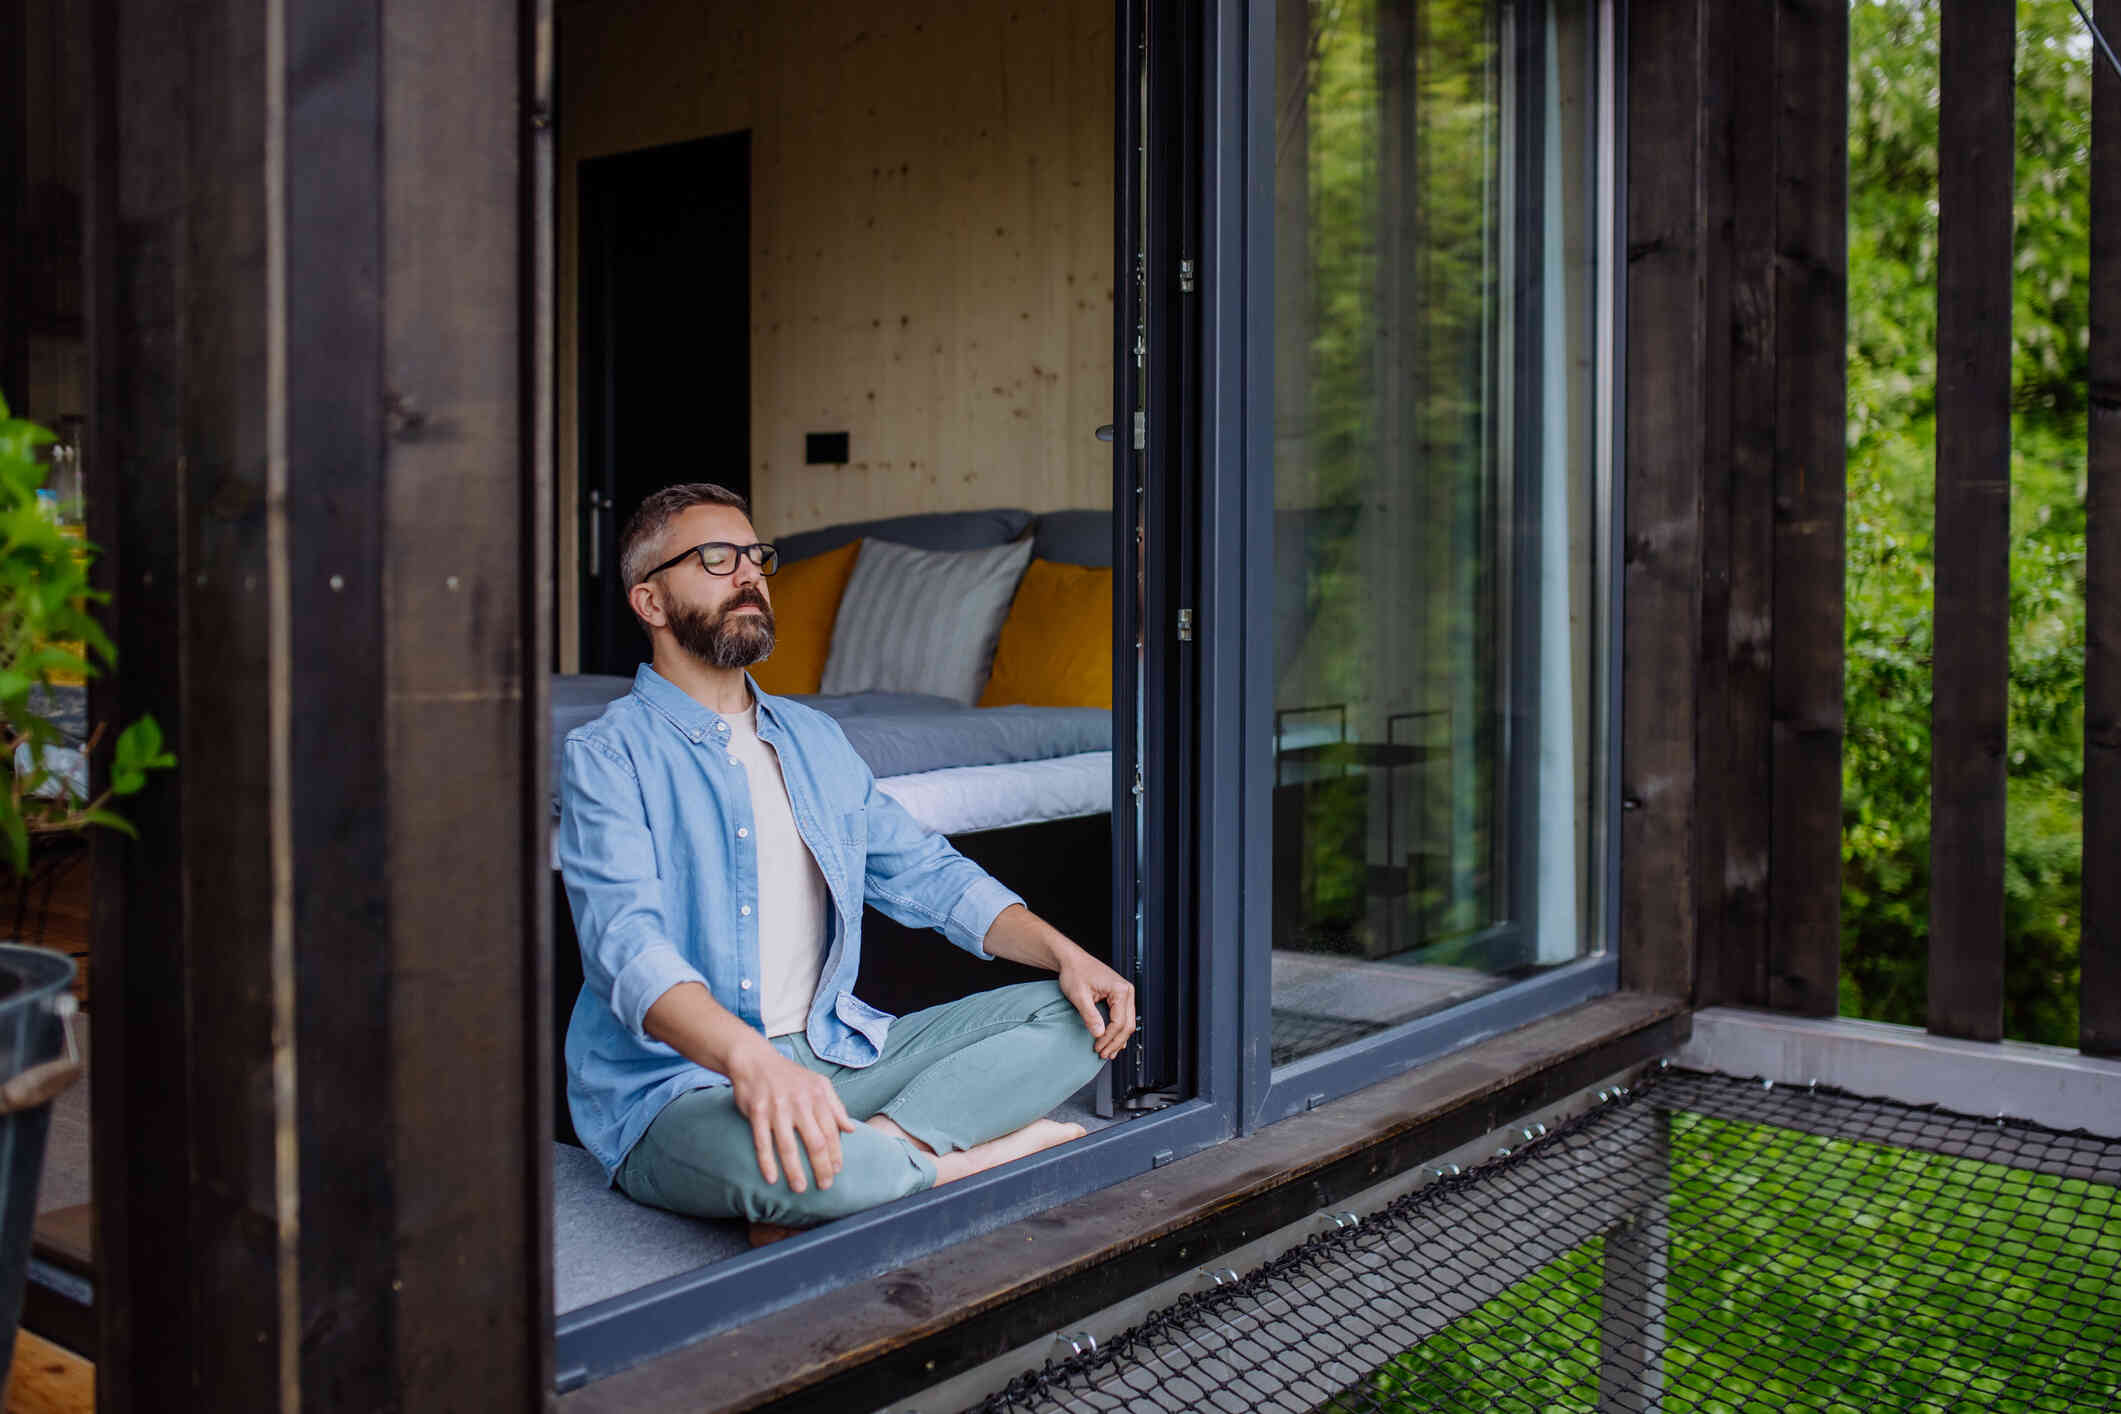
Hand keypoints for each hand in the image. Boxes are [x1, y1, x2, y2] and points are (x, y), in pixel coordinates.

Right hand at [723, 1040, 857, 1192]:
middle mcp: (799, 1103)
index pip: (831, 1131)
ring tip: (799, 1188)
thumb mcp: (818, 1084)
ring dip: (794, 1171)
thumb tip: (850, 1129)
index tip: (836, 1170)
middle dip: (821, 1167)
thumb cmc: (790, 1076)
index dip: (835, 1153)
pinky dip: (767, 1162)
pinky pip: (762, 1142)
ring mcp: (777, 1108)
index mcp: (817, 1096)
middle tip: (824, 1186)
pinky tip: (772, 1178)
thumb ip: (836, 1106)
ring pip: (788, 1146)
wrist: (755, 1060)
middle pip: (814, 1142)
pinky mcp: (757, 1112)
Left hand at [1057, 950, 1136, 1061]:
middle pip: (1127, 1025)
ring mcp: (1124, 994)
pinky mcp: (1119, 997)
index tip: (1098, 1047)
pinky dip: (1118, 1031)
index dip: (1108, 1038)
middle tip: (1103, 1053)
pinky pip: (1123, 1018)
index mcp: (1120, 990)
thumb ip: (1090, 1015)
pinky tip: (1112, 1041)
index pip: (1119, 1022)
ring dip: (1118, 1039)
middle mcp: (1126, 991)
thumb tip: (1099, 1033)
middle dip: (1115, 1042)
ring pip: (1127, 1023)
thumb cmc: (1075, 972)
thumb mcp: (1079, 996)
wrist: (1071, 960)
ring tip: (1108, 1052)